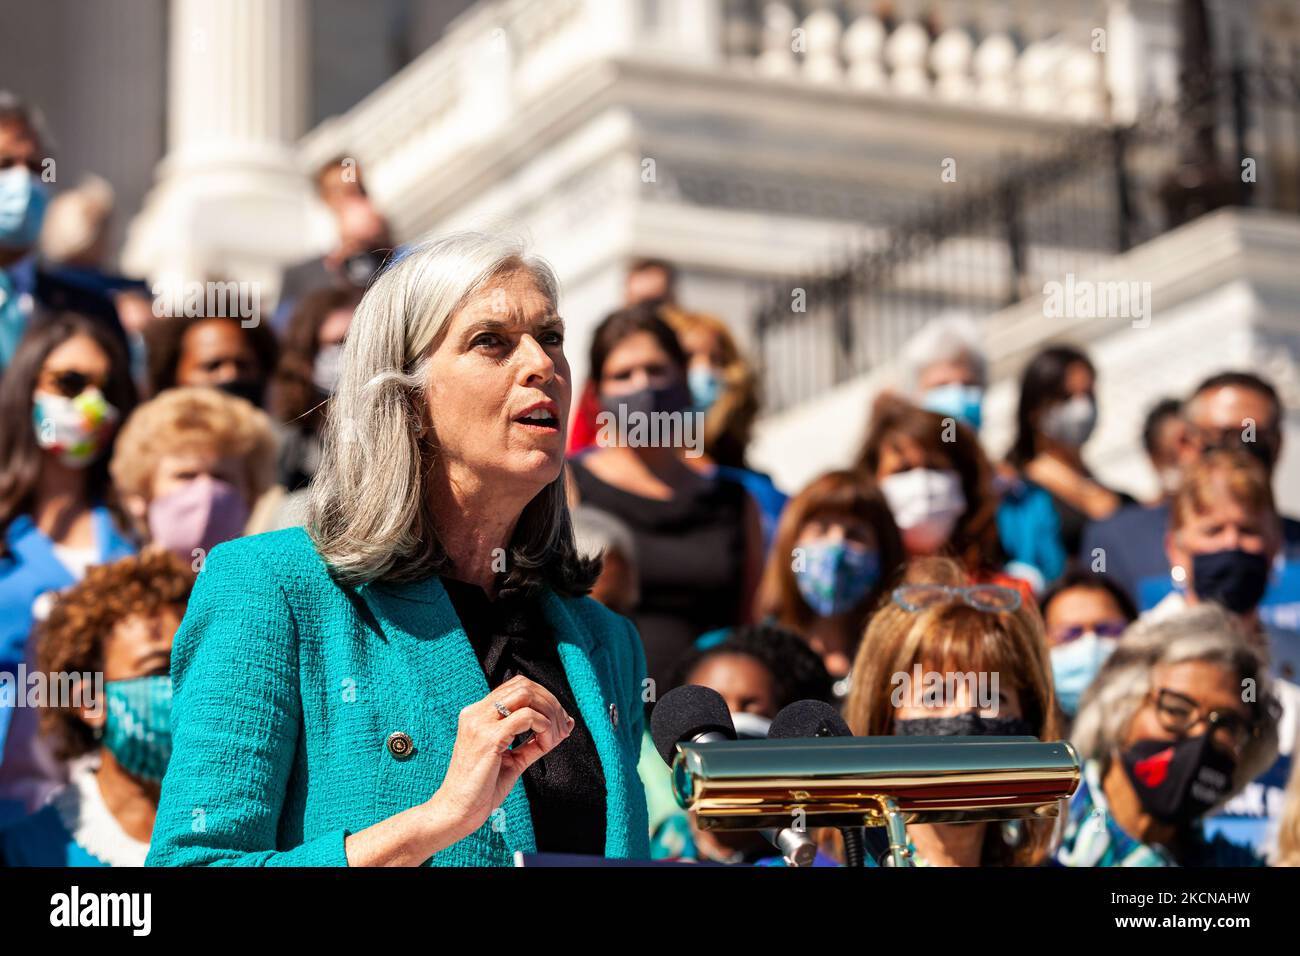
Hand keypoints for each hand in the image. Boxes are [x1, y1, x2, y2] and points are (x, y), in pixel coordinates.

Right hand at [431, 675, 574, 839]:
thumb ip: (534, 741)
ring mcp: (480, 723)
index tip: (560, 722)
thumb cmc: (482, 790)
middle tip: (562, 728)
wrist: (457, 812)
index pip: (517, 687)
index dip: (544, 699)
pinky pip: (527, 717)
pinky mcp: (489, 737)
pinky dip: (544, 727)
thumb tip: (564, 724)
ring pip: (527, 695)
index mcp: (478, 714)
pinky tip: (545, 744)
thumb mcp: (513, 759)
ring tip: (555, 737)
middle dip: (551, 703)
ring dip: (550, 713)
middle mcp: (476, 713)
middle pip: (524, 685)